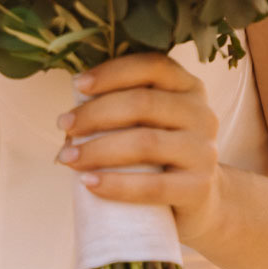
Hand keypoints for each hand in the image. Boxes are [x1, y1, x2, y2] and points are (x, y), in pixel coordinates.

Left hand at [55, 52, 220, 242]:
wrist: (198, 202)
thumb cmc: (160, 154)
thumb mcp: (150, 121)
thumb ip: (125, 105)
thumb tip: (72, 106)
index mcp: (188, 87)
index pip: (152, 66)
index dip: (112, 73)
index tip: (78, 85)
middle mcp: (202, 114)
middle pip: (143, 103)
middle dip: (95, 113)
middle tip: (63, 125)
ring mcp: (204, 152)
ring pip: (145, 143)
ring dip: (97, 149)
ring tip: (68, 157)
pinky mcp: (199, 188)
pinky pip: (153, 186)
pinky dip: (116, 185)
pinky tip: (89, 183)